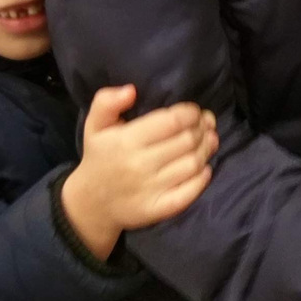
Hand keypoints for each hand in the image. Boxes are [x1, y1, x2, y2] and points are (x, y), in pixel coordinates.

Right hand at [59, 86, 218, 259]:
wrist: (91, 203)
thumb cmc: (99, 157)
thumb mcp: (94, 125)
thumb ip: (106, 102)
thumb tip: (130, 90)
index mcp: (126, 141)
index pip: (173, 121)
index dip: (191, 113)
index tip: (195, 111)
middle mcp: (139, 165)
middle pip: (188, 141)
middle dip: (203, 128)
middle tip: (206, 123)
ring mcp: (150, 189)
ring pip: (193, 164)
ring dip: (207, 149)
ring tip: (210, 140)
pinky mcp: (157, 209)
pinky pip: (189, 193)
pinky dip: (203, 179)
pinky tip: (204, 168)